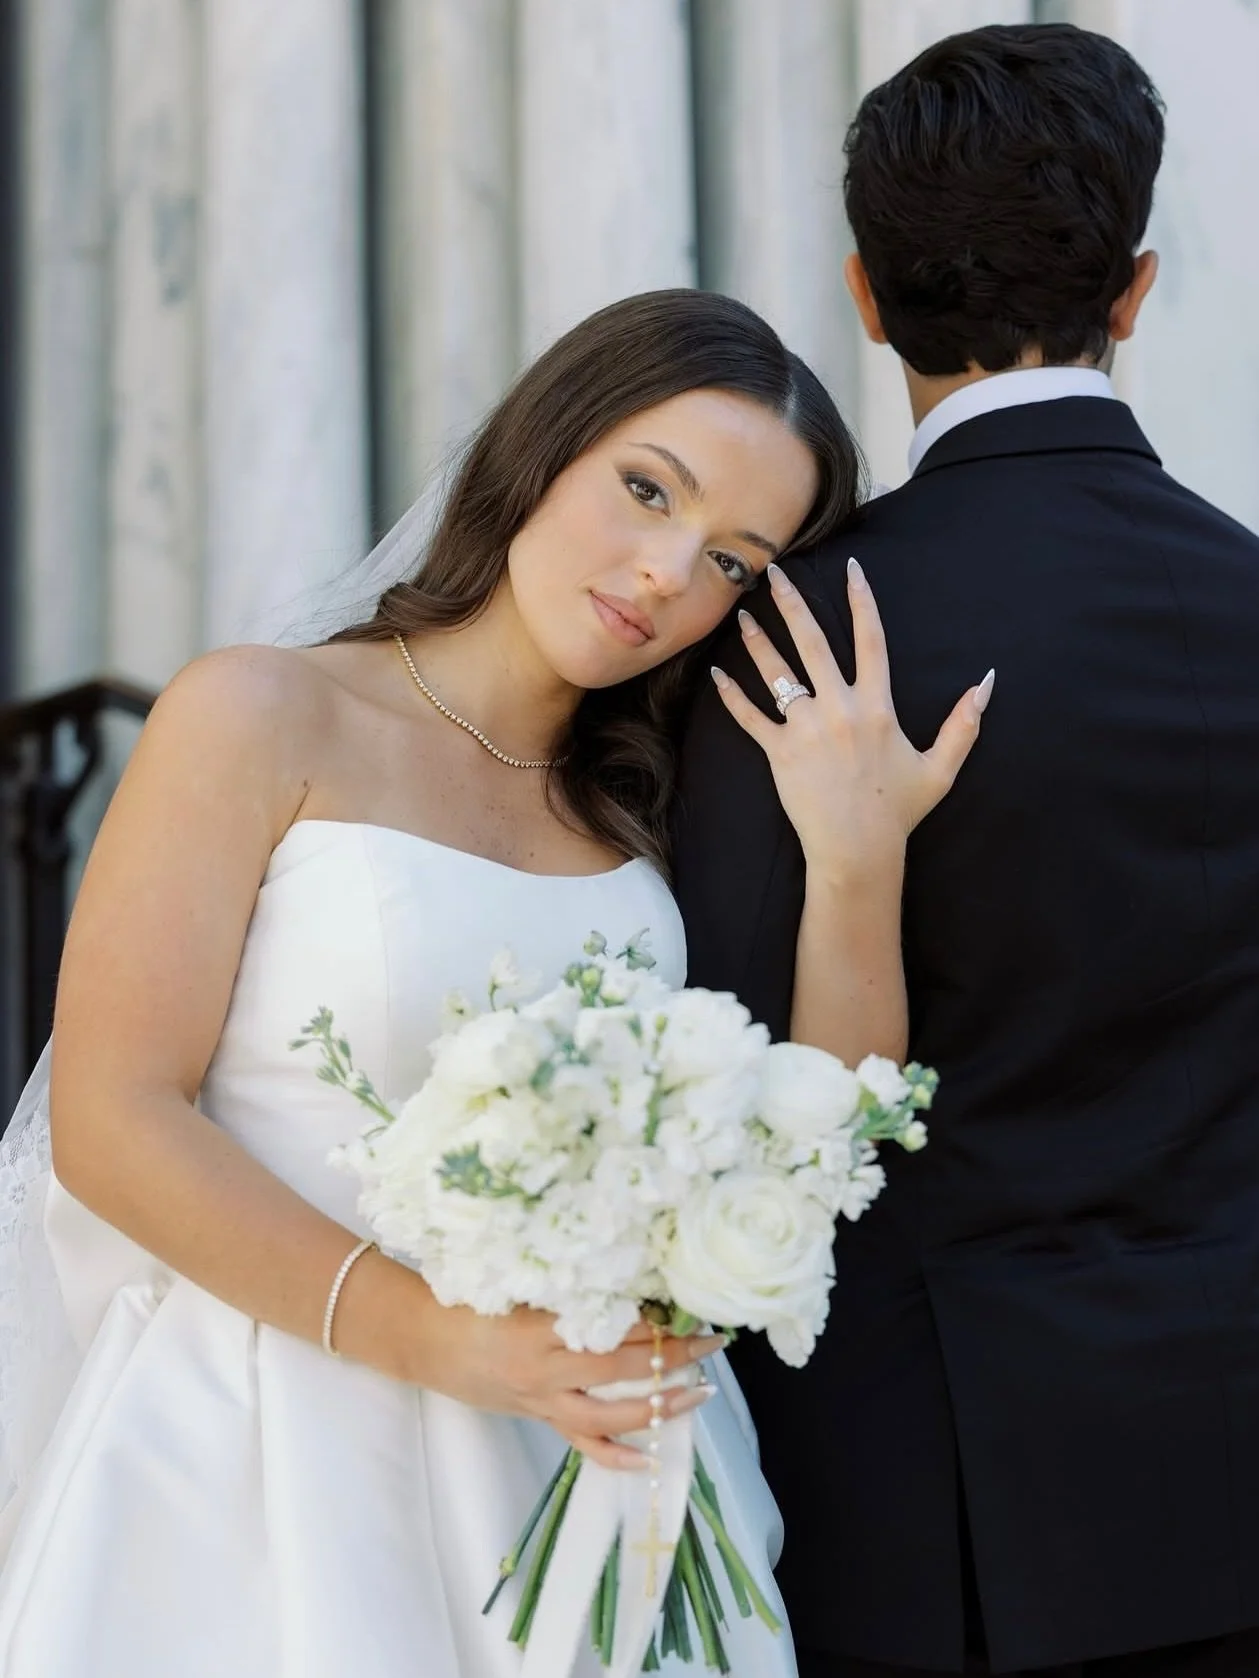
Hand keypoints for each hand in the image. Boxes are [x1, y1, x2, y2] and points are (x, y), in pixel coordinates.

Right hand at [424, 1303, 721, 1470]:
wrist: (424, 1340)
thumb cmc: (469, 1302)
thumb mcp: (518, 1287)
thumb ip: (567, 1291)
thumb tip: (628, 1284)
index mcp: (540, 1328)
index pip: (609, 1327)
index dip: (654, 1321)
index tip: (687, 1309)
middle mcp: (545, 1369)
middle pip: (621, 1368)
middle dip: (671, 1357)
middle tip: (711, 1342)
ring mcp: (543, 1400)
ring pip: (610, 1415)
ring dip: (659, 1407)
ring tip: (699, 1393)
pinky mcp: (539, 1417)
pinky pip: (581, 1443)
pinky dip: (616, 1454)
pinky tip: (649, 1457)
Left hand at [712, 559, 993, 878]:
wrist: (859, 850)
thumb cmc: (899, 811)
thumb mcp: (941, 767)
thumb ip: (965, 723)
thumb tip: (988, 682)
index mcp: (878, 707)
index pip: (871, 640)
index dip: (862, 601)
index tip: (851, 568)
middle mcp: (841, 709)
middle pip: (813, 643)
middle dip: (793, 604)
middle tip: (775, 574)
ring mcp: (807, 729)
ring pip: (778, 674)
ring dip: (758, 641)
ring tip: (741, 615)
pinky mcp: (780, 753)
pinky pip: (751, 718)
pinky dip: (732, 696)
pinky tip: (717, 674)